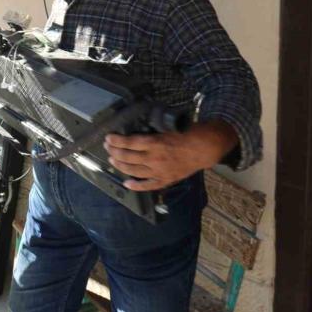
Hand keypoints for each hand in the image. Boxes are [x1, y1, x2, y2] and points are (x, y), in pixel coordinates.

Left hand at [103, 120, 238, 190]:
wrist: (204, 148)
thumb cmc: (186, 133)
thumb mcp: (167, 126)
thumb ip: (152, 130)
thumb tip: (135, 128)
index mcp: (155, 142)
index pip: (129, 142)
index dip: (117, 141)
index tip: (108, 138)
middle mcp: (154, 158)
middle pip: (128, 157)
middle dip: (115, 152)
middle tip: (107, 147)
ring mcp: (159, 171)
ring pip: (134, 171)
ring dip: (120, 166)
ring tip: (112, 160)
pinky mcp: (165, 179)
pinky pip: (148, 185)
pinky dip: (137, 185)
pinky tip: (127, 184)